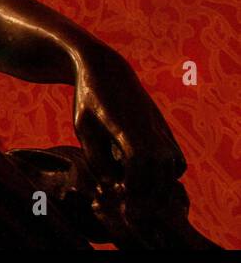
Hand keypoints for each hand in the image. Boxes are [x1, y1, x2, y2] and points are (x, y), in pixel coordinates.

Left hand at [73, 59, 185, 232]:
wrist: (107, 71)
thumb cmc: (89, 101)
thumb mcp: (83, 129)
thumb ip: (96, 160)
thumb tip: (114, 185)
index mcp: (128, 130)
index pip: (140, 171)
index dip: (129, 186)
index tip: (114, 187)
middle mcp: (152, 132)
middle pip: (161, 177)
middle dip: (143, 191)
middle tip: (122, 189)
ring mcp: (164, 131)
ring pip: (173, 172)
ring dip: (157, 184)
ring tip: (133, 181)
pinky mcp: (168, 132)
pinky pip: (178, 163)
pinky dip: (167, 173)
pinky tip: (145, 171)